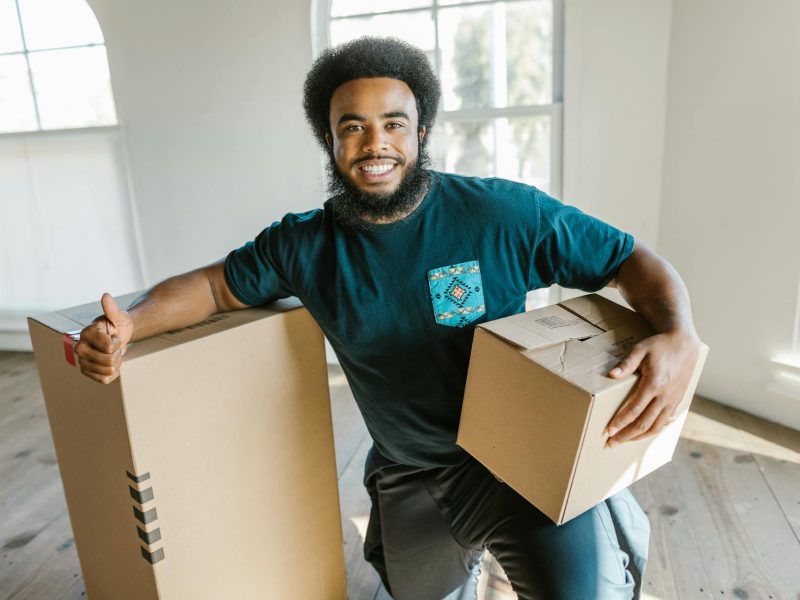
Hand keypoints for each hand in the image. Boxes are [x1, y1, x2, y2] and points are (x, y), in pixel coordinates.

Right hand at [74, 293, 133, 383]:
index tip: (114, 335)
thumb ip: (112, 308)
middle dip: (118, 353)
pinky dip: (113, 373)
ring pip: (109, 371)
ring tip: (112, 353)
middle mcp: (80, 347)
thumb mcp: (118, 315)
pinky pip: (105, 379)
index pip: (110, 347)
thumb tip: (106, 296)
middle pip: (109, 361)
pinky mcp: (87, 372)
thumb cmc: (117, 324)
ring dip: (117, 362)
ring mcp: (82, 361)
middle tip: (115, 346)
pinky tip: (111, 362)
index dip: (117, 342)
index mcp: (86, 333)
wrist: (117, 335)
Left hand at [604, 330, 700, 446]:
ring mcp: (672, 400)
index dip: (620, 422)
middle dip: (626, 435)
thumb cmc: (660, 345)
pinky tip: (642, 433)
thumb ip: (626, 363)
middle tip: (611, 443)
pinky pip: (664, 421)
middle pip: (643, 423)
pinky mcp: (677, 400)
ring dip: (639, 436)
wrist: (685, 344)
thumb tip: (612, 374)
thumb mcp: (640, 349)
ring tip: (624, 441)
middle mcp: (665, 396)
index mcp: (654, 384)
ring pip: (656, 426)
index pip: (634, 410)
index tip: (609, 431)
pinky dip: (652, 430)